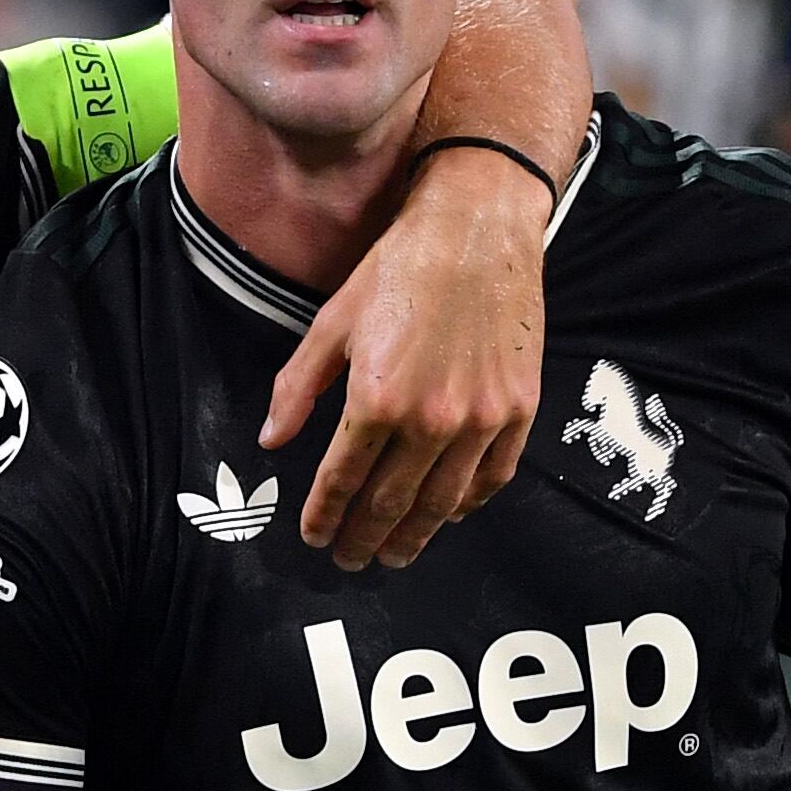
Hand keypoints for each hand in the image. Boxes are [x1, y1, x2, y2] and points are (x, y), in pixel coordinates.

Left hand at [262, 148, 545, 569]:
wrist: (477, 229)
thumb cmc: (398, 268)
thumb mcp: (331, 322)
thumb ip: (299, 387)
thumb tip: (271, 440)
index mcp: (376, 398)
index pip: (342, 479)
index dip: (324, 515)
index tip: (314, 536)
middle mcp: (430, 419)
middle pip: (390, 503)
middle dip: (365, 539)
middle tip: (350, 561)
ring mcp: (481, 418)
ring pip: (442, 502)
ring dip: (415, 536)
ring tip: (395, 555)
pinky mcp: (519, 409)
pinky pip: (492, 476)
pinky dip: (469, 504)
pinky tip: (450, 515)